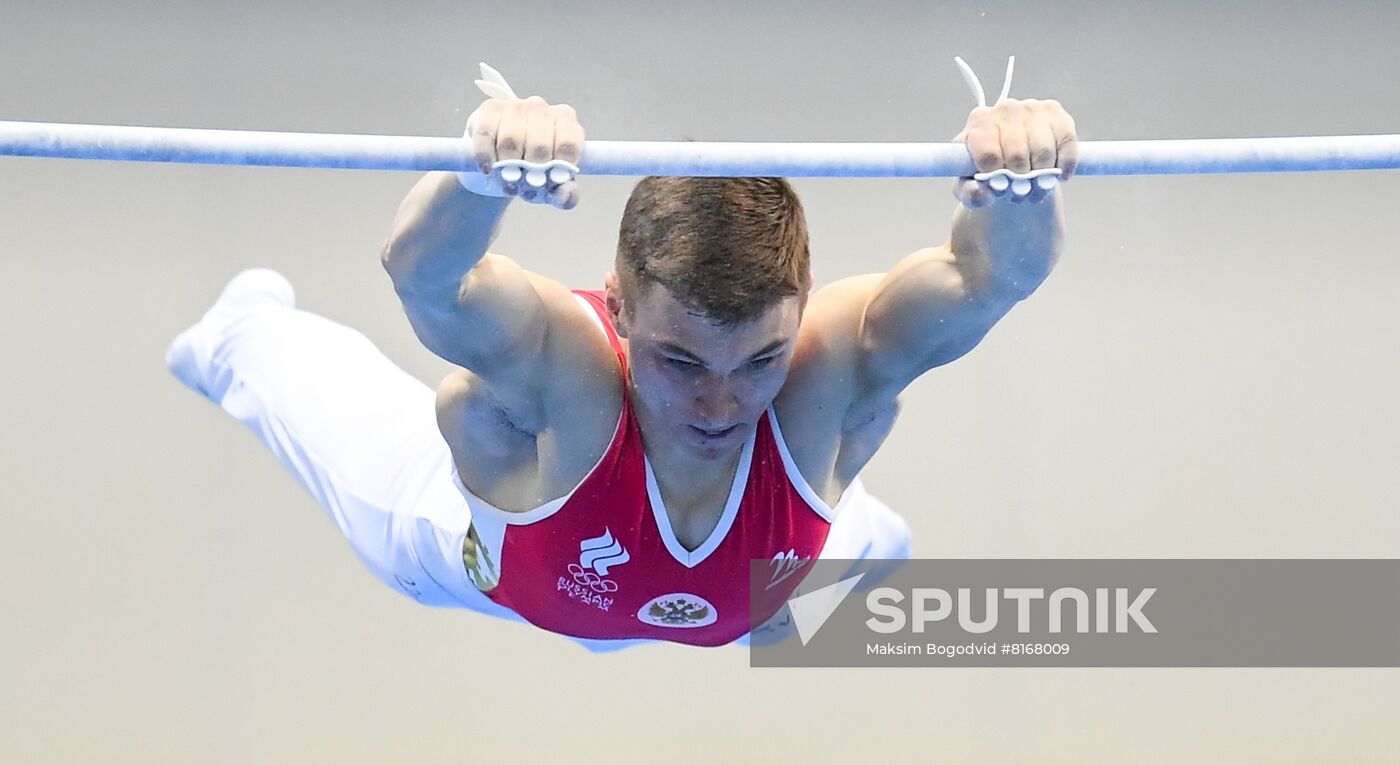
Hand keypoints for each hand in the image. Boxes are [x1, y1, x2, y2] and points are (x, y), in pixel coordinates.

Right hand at [461, 65, 584, 208]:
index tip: (550, 183)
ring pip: (510, 140)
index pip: (568, 143)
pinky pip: (486, 133)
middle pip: (539, 145)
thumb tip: (566, 194)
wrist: (500, 161)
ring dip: (507, 168)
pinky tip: (488, 169)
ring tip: (507, 182)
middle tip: (525, 187)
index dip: (559, 168)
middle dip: (531, 173)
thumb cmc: (532, 170)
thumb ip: (565, 195)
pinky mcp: (489, 109)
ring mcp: (514, 106)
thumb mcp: (551, 187)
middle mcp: (541, 108)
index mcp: (565, 121)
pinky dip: (485, 156)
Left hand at [953, 98, 1077, 207]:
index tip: (1000, 190)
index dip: (996, 180)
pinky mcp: (1056, 112)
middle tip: (1020, 195)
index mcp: (979, 122)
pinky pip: (1066, 141)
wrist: (1008, 155)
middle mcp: (1005, 109)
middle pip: (1017, 156)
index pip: (990, 155)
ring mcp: (1032, 107)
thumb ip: (970, 192)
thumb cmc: (985, 167)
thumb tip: (983, 194)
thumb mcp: (970, 184)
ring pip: (1043, 152)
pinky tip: (1060, 176)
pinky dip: (1065, 164)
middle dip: (1020, 183)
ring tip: (1036, 189)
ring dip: (1042, 178)